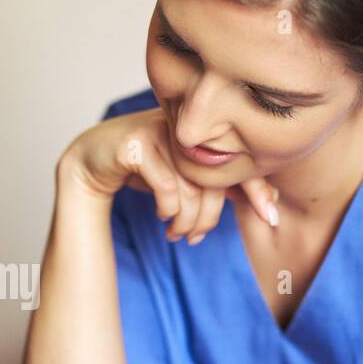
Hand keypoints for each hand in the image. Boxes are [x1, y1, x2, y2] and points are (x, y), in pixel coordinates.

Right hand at [61, 105, 278, 243]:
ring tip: (175, 233)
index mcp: (203, 129)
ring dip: (183, 221)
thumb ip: (223, 184)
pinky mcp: (136, 143)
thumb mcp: (186, 176)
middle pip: (214, 180)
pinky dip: (166, 208)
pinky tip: (161, 215)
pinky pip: (167, 186)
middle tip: (193, 238)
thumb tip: (270, 204)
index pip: (239, 161)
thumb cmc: (145, 168)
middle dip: (207, 219)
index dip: (256, 189)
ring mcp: (160, 130)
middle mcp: (185, 125)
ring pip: (190, 188)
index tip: (269, 217)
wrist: (92, 159)